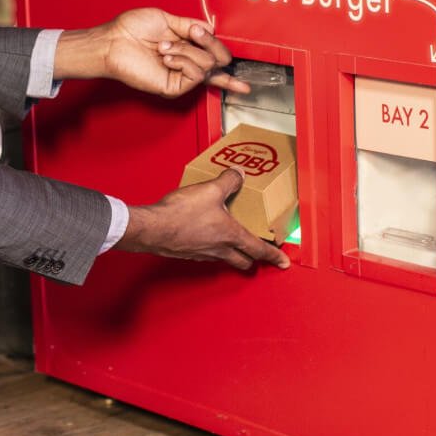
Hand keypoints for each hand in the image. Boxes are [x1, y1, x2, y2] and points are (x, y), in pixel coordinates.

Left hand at [55, 8, 249, 97]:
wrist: (116, 40)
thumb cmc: (133, 28)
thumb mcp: (169, 20)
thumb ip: (193, 26)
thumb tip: (211, 30)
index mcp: (187, 49)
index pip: (215, 63)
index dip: (230, 74)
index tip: (245, 86)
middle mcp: (187, 65)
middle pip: (220, 60)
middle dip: (210, 43)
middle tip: (194, 33)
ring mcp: (181, 77)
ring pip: (208, 64)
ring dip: (187, 49)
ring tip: (165, 47)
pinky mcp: (174, 87)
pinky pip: (196, 73)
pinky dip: (183, 60)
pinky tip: (166, 57)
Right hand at [115, 169, 290, 270]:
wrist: (153, 229)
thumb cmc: (181, 214)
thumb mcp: (210, 190)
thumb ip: (228, 181)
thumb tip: (238, 173)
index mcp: (231, 235)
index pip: (259, 249)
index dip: (274, 256)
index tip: (282, 262)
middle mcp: (219, 249)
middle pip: (244, 261)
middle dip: (254, 259)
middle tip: (259, 255)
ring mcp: (203, 253)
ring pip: (225, 258)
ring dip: (232, 253)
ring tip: (233, 242)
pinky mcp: (188, 252)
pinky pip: (207, 253)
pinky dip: (212, 247)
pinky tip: (206, 235)